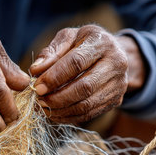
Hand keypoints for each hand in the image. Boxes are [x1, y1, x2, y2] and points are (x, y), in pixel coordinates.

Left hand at [30, 25, 145, 123]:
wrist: (113, 53)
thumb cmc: (85, 43)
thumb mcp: (68, 37)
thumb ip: (51, 52)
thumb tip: (36, 71)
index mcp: (102, 43)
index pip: (76, 62)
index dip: (54, 77)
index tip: (37, 86)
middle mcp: (116, 63)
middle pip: (84, 87)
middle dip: (57, 97)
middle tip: (38, 100)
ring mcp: (119, 84)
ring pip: (87, 104)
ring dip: (61, 110)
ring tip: (43, 107)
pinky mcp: (116, 100)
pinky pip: (90, 114)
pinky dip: (69, 117)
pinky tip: (54, 113)